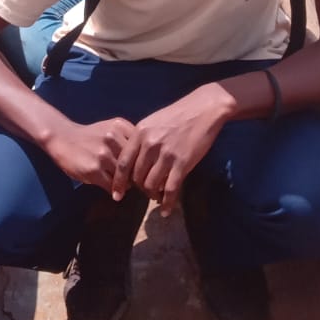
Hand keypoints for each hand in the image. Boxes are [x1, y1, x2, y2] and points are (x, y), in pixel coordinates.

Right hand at [48, 117, 138, 193]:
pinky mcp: (94, 169)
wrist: (62, 138)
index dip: (145, 160)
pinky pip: (112, 185)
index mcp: (121, 126)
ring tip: (123, 186)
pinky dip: (115, 190)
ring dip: (126, 184)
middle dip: (137, 174)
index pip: (143, 147)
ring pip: (125, 176)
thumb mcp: (111, 128)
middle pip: (136, 163)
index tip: (145, 169)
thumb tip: (147, 160)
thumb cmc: (89, 136)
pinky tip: (113, 190)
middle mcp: (113, 138)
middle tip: (137, 182)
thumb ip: (128, 138)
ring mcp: (103, 154)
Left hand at [114, 84, 233, 215]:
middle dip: (139, 189)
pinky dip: (167, 203)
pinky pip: (170, 189)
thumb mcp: (152, 122)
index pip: (123, 163)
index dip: (118, 182)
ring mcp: (166, 154)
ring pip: (151, 184)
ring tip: (156, 197)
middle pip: (136, 177)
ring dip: (152, 195)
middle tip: (145, 192)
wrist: (202, 109)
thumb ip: (140, 140)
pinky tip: (165, 210)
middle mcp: (150, 145)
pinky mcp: (182, 163)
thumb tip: (133, 162)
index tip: (116, 195)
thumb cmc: (177, 114)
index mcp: (139, 133)